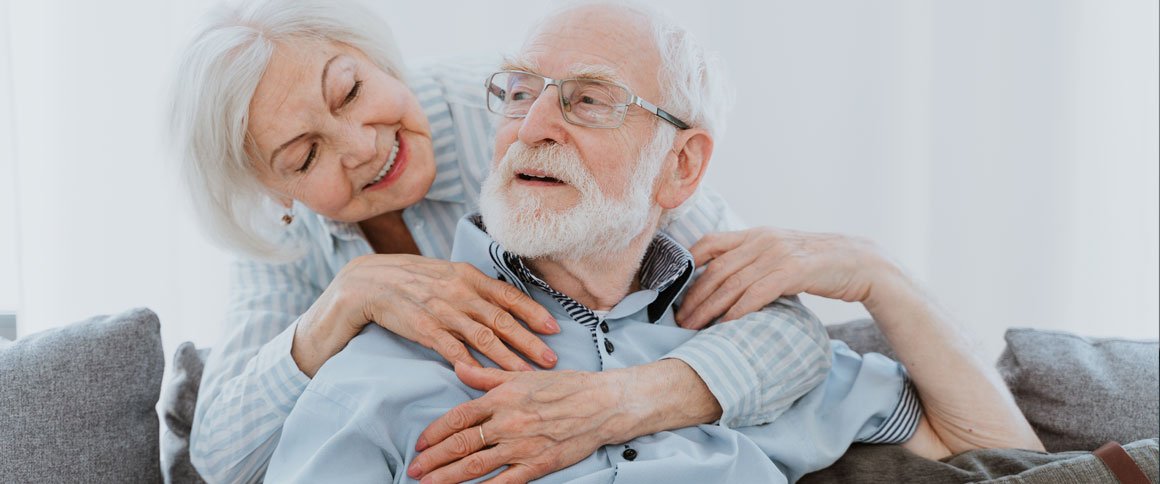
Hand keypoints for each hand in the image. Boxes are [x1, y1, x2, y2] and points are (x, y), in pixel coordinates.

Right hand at [292, 254, 558, 376]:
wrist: (366, 283)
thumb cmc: (409, 279)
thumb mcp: (444, 274)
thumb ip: (471, 287)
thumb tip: (501, 302)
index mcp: (466, 275)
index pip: (508, 295)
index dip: (533, 313)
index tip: (554, 329)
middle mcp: (458, 290)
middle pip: (502, 319)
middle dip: (529, 341)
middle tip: (551, 359)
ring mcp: (441, 309)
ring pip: (482, 336)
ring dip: (507, 357)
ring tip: (526, 374)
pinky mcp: (423, 328)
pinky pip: (452, 348)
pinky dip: (470, 363)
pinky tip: (485, 377)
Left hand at [407, 363, 631, 483]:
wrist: (602, 405)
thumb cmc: (565, 387)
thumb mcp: (522, 376)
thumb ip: (486, 377)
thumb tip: (458, 369)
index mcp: (502, 399)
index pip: (459, 418)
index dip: (435, 432)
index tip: (420, 444)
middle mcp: (508, 423)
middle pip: (461, 444)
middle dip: (434, 459)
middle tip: (414, 469)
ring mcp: (522, 446)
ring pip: (476, 465)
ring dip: (449, 476)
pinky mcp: (538, 464)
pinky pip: (505, 482)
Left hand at [676, 227, 894, 328]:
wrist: (860, 263)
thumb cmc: (818, 264)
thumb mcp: (781, 254)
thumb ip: (755, 261)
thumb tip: (726, 282)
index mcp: (756, 234)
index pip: (709, 243)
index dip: (687, 265)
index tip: (673, 290)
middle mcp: (762, 240)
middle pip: (716, 270)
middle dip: (694, 297)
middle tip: (679, 320)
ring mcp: (777, 254)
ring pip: (731, 284)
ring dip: (709, 309)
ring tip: (693, 328)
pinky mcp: (793, 271)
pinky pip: (756, 294)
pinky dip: (737, 311)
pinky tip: (725, 326)